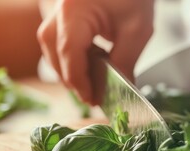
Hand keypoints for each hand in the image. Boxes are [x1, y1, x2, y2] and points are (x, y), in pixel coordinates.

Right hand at [37, 0, 153, 104]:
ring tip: (92, 81)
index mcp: (74, 11)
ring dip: (70, 69)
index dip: (80, 82)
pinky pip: (57, 42)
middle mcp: (58, 11)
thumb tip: (120, 89)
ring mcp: (57, 12)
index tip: (92, 99)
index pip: (70, 54)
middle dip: (73, 80)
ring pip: (52, 51)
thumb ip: (126, 61)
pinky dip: (71, 57)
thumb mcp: (137, 29)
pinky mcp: (62, 15)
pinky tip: (90, 62)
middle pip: (55, 55)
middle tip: (94, 96)